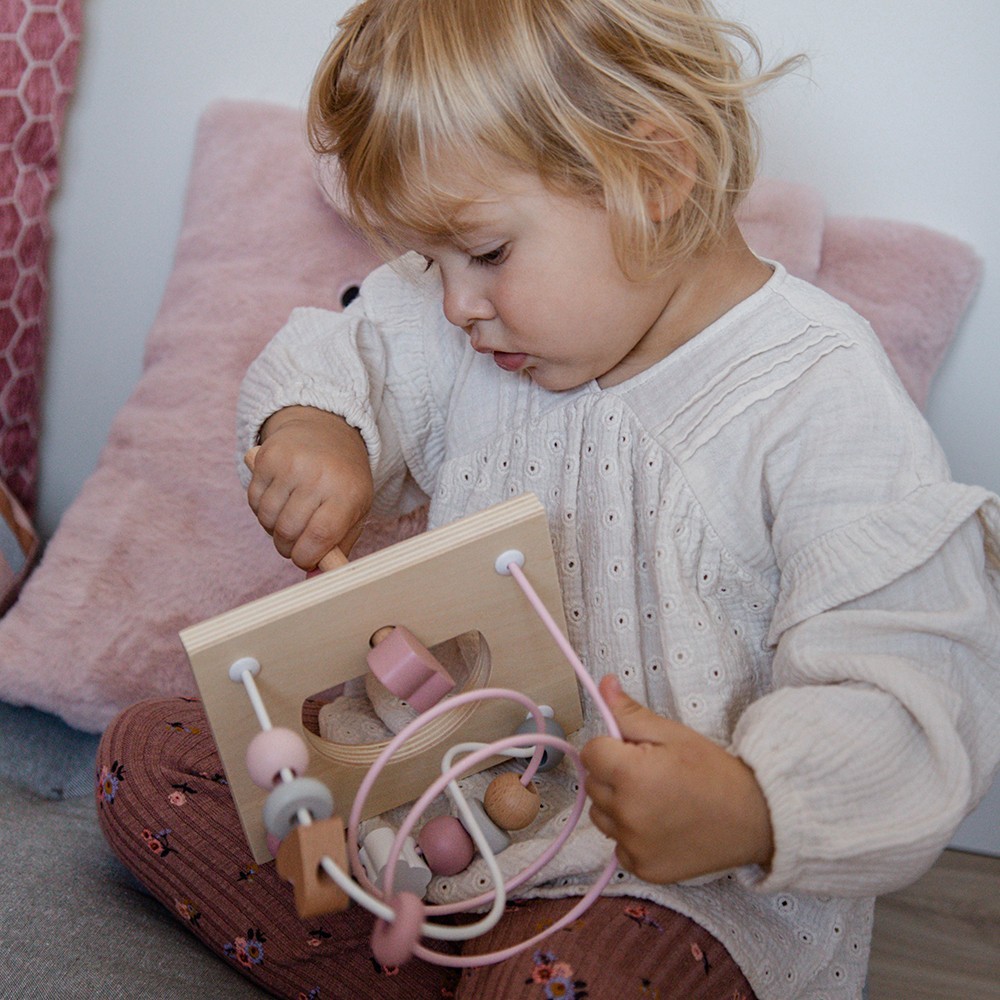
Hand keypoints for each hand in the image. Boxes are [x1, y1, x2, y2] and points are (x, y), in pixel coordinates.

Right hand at [245, 406, 373, 569]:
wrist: (326, 431)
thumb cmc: (343, 480)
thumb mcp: (354, 511)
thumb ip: (337, 547)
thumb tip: (313, 579)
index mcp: (347, 491)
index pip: (320, 535)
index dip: (307, 557)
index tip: (305, 561)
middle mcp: (319, 475)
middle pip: (289, 531)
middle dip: (288, 547)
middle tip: (296, 542)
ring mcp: (291, 463)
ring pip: (267, 518)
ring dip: (273, 528)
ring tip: (290, 517)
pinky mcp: (267, 457)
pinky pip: (254, 501)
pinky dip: (262, 509)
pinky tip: (279, 499)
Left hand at [581, 675, 773, 883]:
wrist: (756, 818)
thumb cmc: (715, 772)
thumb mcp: (672, 734)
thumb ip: (630, 713)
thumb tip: (603, 685)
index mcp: (631, 775)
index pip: (590, 752)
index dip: (610, 746)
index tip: (634, 750)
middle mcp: (627, 814)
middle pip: (593, 784)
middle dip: (613, 773)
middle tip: (650, 773)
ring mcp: (634, 846)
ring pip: (601, 815)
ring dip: (618, 805)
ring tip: (656, 799)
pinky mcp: (644, 869)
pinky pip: (618, 846)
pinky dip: (631, 835)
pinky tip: (661, 825)